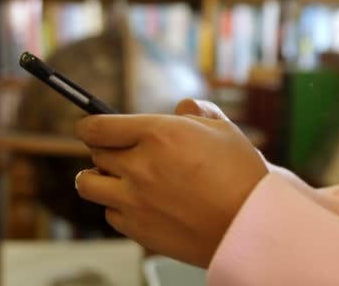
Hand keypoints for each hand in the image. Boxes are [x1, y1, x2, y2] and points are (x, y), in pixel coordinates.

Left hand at [74, 110, 267, 266]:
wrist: (250, 225)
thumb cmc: (242, 175)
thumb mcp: (223, 129)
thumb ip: (195, 111)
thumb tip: (179, 108)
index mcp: (158, 134)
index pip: (96, 127)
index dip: (89, 125)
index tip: (91, 128)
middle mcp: (139, 166)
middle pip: (95, 154)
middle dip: (106, 150)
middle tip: (123, 153)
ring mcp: (135, 200)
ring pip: (88, 184)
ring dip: (98, 178)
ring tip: (118, 179)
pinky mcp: (138, 229)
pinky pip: (110, 213)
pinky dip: (119, 206)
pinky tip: (140, 204)